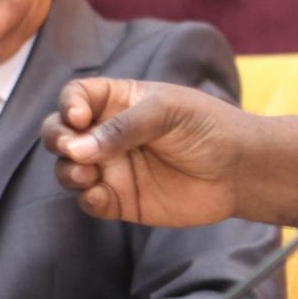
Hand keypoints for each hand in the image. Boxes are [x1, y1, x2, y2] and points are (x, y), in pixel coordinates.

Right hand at [43, 78, 252, 226]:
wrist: (240, 170)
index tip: (79, 117)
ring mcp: (112, 168)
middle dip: (57, 139)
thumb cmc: (208, 127)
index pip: (76, 97)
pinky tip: (100, 195)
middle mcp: (107, 134)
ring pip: (68, 169)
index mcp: (118, 101)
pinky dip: (87, 199)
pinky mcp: (121, 200)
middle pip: (61, 133)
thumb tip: (79, 148)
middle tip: (73, 149)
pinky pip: (90, 201)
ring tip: (87, 175)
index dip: (69, 106)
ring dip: (68, 171)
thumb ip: (124, 127)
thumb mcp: (167, 112)